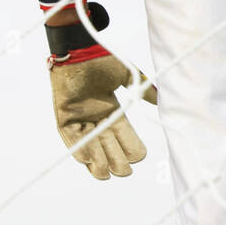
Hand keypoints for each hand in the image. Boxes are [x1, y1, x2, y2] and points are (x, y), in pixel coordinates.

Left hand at [43, 2, 156, 178]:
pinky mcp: (63, 116)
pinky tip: (88, 161)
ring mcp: (79, 117)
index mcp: (111, 109)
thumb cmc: (101, 60)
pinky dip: (79, 149)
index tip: (139, 156)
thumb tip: (162, 99)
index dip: (131, 146)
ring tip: (107, 173)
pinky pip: (71, 137)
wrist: (79, 51)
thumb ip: (143, 88)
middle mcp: (95, 116)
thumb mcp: (127, 76)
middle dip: (117, 160)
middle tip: (125, 172)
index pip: (124, 134)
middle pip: (108, 145)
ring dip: (98, 160)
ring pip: (90, 145)